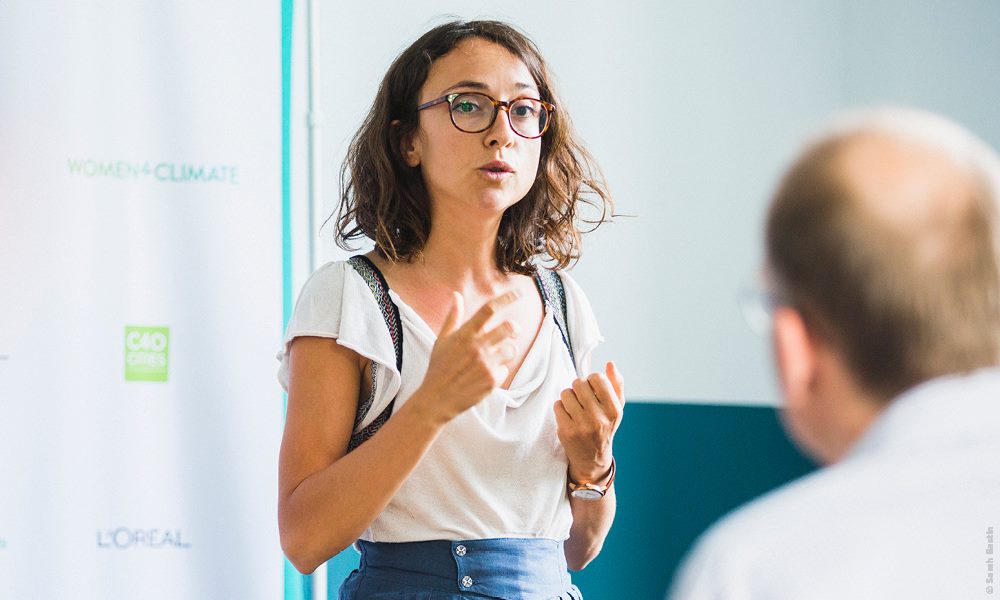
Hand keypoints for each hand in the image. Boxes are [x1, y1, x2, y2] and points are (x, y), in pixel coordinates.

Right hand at [412, 291, 519, 422]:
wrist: (436, 398)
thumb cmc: (439, 367)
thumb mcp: (442, 340)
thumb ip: (453, 317)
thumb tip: (456, 295)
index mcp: (465, 334)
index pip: (489, 309)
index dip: (506, 299)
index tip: (518, 294)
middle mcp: (477, 346)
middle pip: (509, 327)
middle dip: (514, 328)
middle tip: (513, 330)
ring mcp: (486, 363)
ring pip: (511, 349)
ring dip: (507, 351)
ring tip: (494, 358)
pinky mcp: (492, 380)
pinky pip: (505, 369)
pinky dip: (499, 372)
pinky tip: (485, 376)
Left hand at [554, 361, 624, 482]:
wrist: (592, 458)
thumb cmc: (604, 426)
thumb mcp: (616, 408)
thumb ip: (616, 384)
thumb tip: (610, 363)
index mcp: (614, 410)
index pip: (597, 378)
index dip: (592, 379)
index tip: (592, 388)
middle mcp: (599, 418)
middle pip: (579, 383)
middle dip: (578, 387)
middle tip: (581, 398)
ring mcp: (582, 426)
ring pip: (566, 393)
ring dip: (568, 397)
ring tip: (574, 407)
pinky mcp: (566, 431)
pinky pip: (557, 405)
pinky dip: (561, 408)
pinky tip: (568, 416)